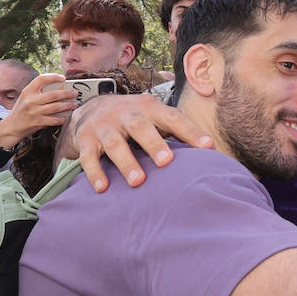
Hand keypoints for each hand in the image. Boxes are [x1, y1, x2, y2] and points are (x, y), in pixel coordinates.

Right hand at [0, 74, 76, 147]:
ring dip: (68, 105)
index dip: (53, 77)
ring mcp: (34, 112)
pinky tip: (67, 116)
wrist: (12, 126)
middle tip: (75, 93)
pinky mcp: (38, 122)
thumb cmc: (22, 110)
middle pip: (53, 94)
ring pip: (56, 107)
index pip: (41, 79)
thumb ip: (38, 92)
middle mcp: (31, 100)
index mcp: (28, 91)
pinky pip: (54, 120)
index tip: (63, 78)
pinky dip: (62, 118)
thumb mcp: (26, 97)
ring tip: (74, 104)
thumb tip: (59, 88)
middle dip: (67, 93)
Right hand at [64, 93, 213, 192]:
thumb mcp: (153, 117)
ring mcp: (103, 126)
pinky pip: (89, 156)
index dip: (190, 131)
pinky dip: (94, 172)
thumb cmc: (133, 119)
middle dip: (154, 144)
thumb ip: (176, 130)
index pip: (172, 117)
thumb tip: (211, 151)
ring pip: (115, 143)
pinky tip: (103, 188)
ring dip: (127, 162)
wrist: (88, 109)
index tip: (208, 147)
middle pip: (140, 127)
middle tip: (167, 162)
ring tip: (138, 182)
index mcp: (148, 107)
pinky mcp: (85, 140)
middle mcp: (125, 113)